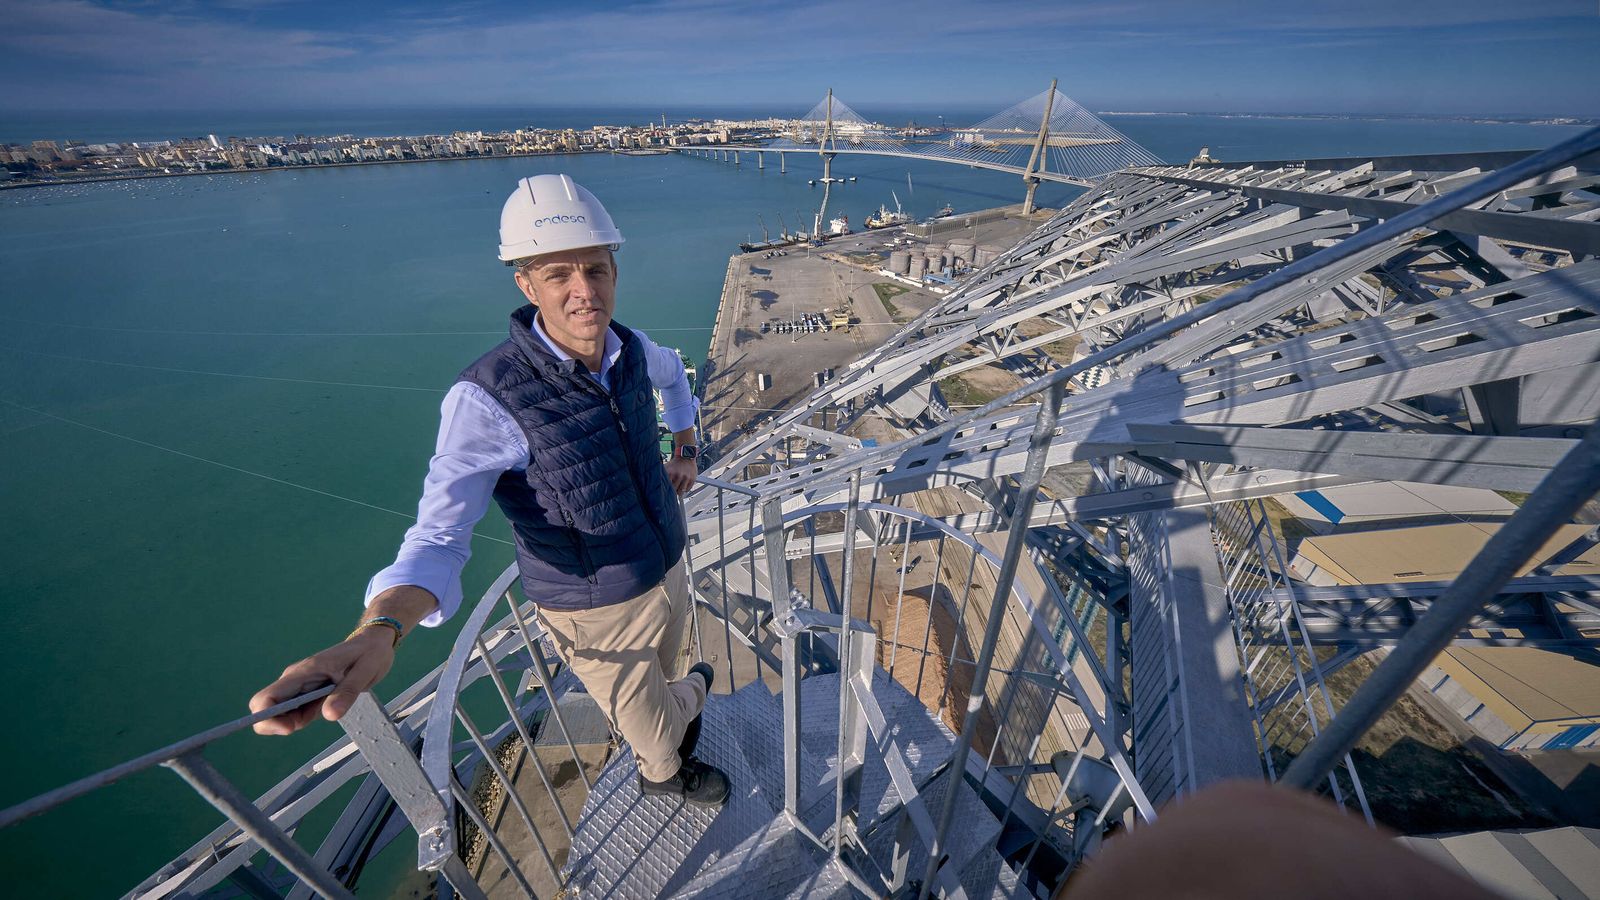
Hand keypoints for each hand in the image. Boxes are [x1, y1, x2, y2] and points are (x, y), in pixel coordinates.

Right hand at [249, 629, 395, 734]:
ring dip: (294, 722)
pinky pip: (294, 712)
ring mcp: (299, 686)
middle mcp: (295, 679)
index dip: (268, 718)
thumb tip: (329, 715)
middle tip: (309, 721)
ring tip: (327, 707)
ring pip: (279, 713)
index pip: (266, 697)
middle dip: (278, 724)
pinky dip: (303, 718)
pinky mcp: (306, 693)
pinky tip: (327, 707)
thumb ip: (347, 692)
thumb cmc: (369, 653)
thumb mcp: (365, 672)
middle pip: (265, 708)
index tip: (290, 728)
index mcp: (304, 672)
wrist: (374, 644)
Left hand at [665, 455, 696, 494]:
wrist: (686, 456)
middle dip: (672, 491)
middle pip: (674, 490)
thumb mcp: (666, 468)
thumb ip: (662, 475)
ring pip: (681, 492)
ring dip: (678, 491)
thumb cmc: (675, 463)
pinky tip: (683, 485)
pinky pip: (687, 489)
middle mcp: (678, 475)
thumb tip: (656, 484)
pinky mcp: (692, 479)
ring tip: (677, 488)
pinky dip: (685, 489)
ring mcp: (686, 478)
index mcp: (670, 473)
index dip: (666, 490)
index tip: (665, 492)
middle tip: (672, 490)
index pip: (666, 487)